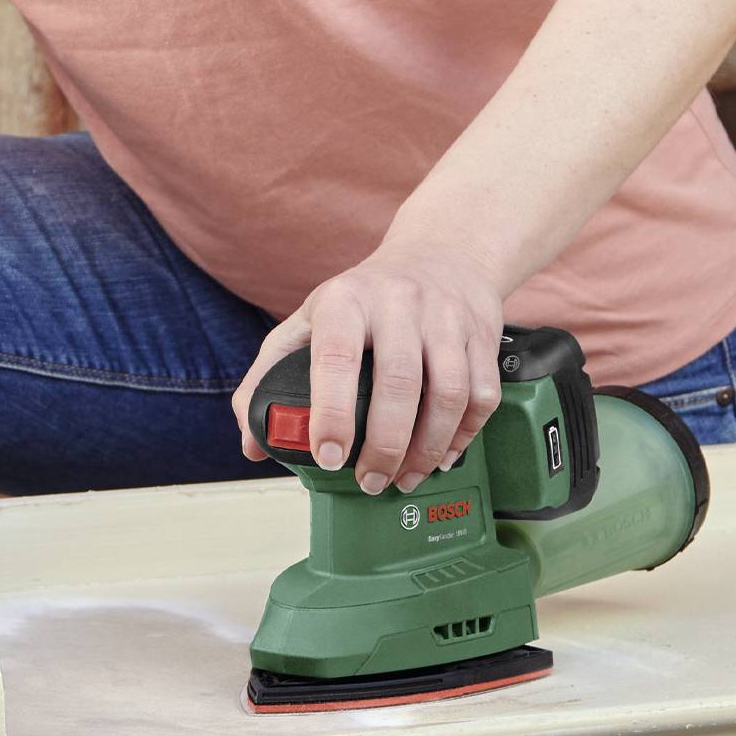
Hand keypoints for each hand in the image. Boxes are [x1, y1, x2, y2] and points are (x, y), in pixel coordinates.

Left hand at [229, 242, 505, 494]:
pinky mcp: (482, 336)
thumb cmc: (366, 297)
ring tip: (404, 477)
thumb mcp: (309, 320)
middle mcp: (398, 303)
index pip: (336, 356)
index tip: (327, 456)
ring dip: (426, 449)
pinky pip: (482, 396)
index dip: (331, 411)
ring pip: (448, 394)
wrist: (441, 254)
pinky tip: (441, 456)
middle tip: (369, 480)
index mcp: (345, 300)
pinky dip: (464, 436)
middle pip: (397, 383)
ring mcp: (445, 318)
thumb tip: (253, 441)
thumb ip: (270, 376)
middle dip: (384, 446)